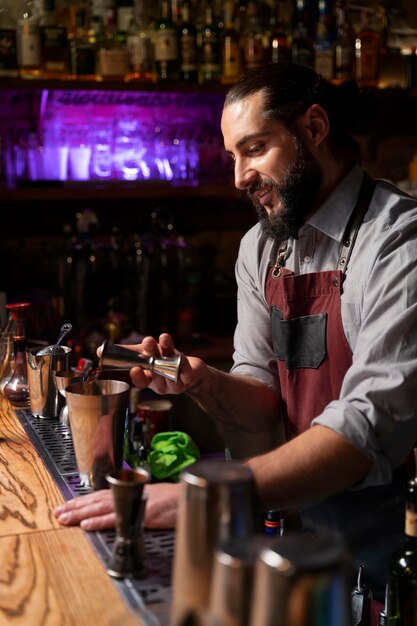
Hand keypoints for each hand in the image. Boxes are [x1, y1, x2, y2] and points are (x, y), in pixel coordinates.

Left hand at [53, 482, 180, 530]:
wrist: (191, 498)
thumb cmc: (173, 500)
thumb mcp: (149, 497)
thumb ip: (133, 500)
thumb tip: (117, 507)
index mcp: (131, 490)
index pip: (102, 495)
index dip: (83, 500)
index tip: (67, 505)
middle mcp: (130, 493)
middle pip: (97, 499)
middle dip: (76, 506)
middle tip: (58, 512)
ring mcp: (136, 503)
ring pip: (103, 507)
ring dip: (82, 513)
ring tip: (66, 518)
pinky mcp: (143, 514)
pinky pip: (118, 518)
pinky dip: (101, 521)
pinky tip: (88, 525)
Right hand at [126, 333, 204, 394]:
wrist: (192, 371)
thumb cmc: (164, 362)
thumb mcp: (145, 356)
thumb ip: (127, 353)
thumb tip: (98, 350)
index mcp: (149, 380)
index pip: (141, 382)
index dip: (137, 376)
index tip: (134, 368)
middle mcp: (161, 383)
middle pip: (155, 372)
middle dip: (152, 355)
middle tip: (149, 342)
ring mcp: (175, 382)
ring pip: (169, 370)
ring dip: (167, 352)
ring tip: (164, 339)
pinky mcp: (189, 377)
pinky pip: (185, 371)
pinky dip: (182, 362)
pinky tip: (180, 354)